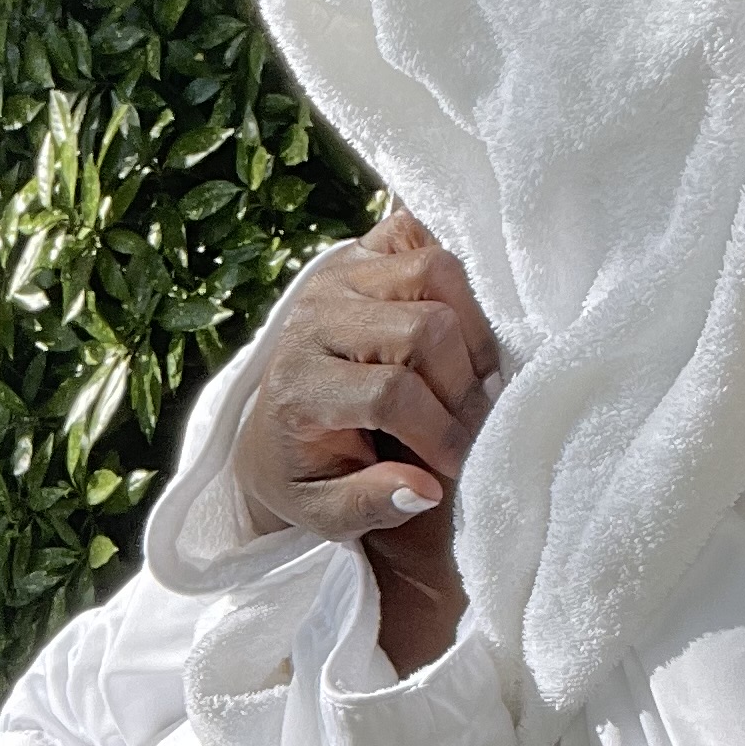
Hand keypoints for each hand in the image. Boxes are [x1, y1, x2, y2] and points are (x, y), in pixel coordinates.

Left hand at [230, 208, 497, 673]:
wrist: (274, 425)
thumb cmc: (306, 471)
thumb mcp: (322, 512)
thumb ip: (369, 507)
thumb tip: (427, 489)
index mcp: (298, 385)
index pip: (391, 393)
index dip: (439, 431)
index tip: (456, 463)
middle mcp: (313, 318)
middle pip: (425, 328)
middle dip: (462, 385)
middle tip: (468, 423)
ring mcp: (337, 276)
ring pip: (437, 272)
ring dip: (470, 330)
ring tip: (466, 379)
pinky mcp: (359, 252)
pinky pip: (421, 233)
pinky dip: (450, 274)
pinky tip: (453, 325)